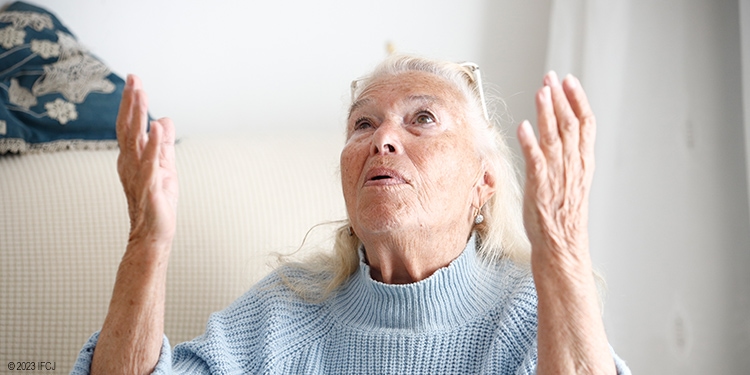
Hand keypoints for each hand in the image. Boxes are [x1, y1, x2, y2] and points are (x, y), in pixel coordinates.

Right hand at [116, 75, 177, 247]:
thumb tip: (165, 120)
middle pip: (127, 128)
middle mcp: (131, 163)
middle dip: (131, 103)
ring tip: (141, 94)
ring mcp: (139, 175)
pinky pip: (150, 163)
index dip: (130, 103)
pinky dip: (153, 144)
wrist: (153, 234)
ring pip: (135, 141)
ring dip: (139, 116)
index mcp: (133, 158)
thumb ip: (164, 144)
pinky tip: (156, 127)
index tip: (134, 81)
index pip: (129, 125)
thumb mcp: (165, 167)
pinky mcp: (150, 187)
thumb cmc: (157, 203)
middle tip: (133, 79)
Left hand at [517, 71, 594, 262]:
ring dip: (547, 112)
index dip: (578, 99)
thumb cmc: (563, 215)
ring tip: (541, 91)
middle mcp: (572, 164)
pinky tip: (524, 126)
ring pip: (554, 136)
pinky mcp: (540, 185)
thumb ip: (567, 157)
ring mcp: (557, 174)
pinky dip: (530, 142)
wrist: (562, 244)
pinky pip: (536, 159)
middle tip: (551, 77)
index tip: (569, 81)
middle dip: (560, 97)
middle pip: (569, 123)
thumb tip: (554, 135)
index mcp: (583, 161)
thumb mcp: (572, 181)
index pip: (585, 123)